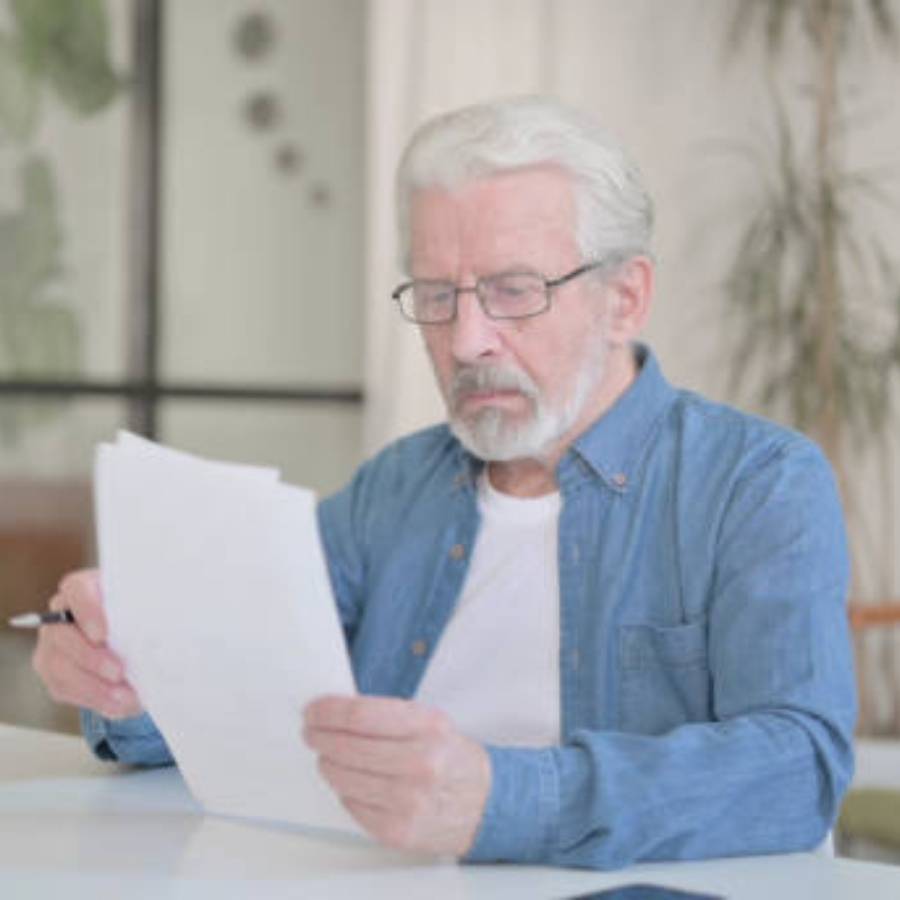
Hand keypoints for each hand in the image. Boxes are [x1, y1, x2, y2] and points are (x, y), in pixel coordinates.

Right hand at [32, 568, 142, 719]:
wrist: (137, 641)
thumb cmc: (144, 616)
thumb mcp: (152, 606)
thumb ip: (156, 609)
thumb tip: (176, 624)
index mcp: (86, 588)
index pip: (76, 590)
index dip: (87, 611)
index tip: (104, 634)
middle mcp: (62, 615)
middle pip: (63, 635)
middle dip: (92, 658)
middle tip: (119, 672)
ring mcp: (54, 645)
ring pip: (60, 667)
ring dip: (94, 687)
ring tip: (125, 697)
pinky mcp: (54, 673)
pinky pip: (65, 689)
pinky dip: (94, 699)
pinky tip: (119, 704)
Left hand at [304, 695, 490, 855]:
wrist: (484, 803)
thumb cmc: (449, 757)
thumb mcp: (430, 722)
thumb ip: (387, 716)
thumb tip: (334, 712)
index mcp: (428, 727)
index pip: (360, 716)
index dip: (328, 711)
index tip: (312, 710)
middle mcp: (420, 764)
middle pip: (345, 747)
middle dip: (319, 736)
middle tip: (311, 732)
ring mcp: (408, 801)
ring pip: (342, 778)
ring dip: (327, 764)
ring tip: (329, 756)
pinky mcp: (397, 830)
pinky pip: (351, 805)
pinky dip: (346, 791)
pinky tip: (354, 782)